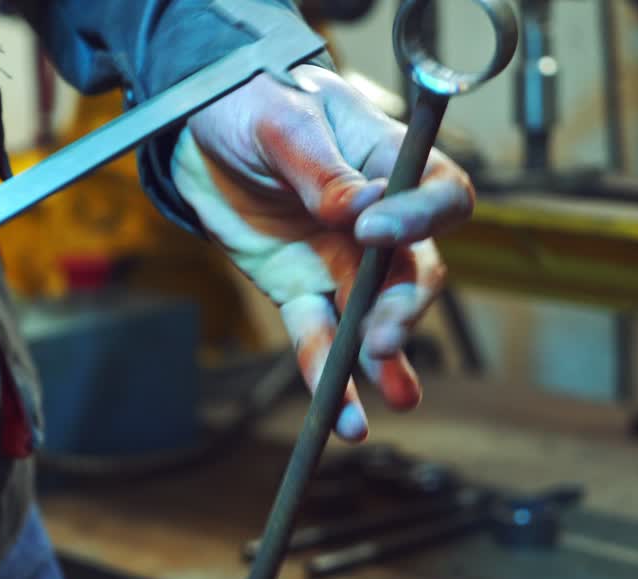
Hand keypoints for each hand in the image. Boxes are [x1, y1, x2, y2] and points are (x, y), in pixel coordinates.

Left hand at [174, 64, 473, 441]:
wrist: (199, 128)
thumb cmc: (251, 101)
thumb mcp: (280, 120)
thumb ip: (319, 167)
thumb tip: (359, 209)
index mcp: (387, 161)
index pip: (437, 195)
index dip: (420, 219)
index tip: (376, 232)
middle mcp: (377, 221)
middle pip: (416, 271)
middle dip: (406, 308)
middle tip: (382, 335)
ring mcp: (340, 260)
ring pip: (373, 317)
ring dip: (385, 359)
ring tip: (394, 396)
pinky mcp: (299, 289)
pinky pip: (317, 337)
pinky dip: (328, 377)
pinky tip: (341, 418)